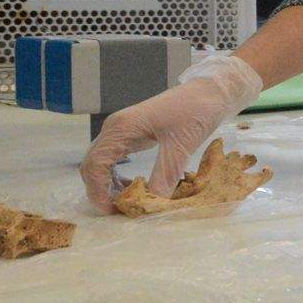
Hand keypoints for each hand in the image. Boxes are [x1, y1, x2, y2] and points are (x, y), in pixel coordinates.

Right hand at [79, 50, 264, 209]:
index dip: (98, 191)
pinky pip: (114, 158)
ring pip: (101, 163)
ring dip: (108, 184)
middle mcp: (115, 128)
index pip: (95, 165)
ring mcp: (122, 130)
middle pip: (92, 165)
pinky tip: (134, 186)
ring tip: (128, 201)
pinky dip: (118, 176)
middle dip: (101, 190)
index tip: (113, 211)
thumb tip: (152, 205)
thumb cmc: (196, 111)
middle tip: (120, 210)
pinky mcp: (132, 133)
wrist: (210, 91)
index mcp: (122, 128)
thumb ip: (165, 175)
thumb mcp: (181, 146)